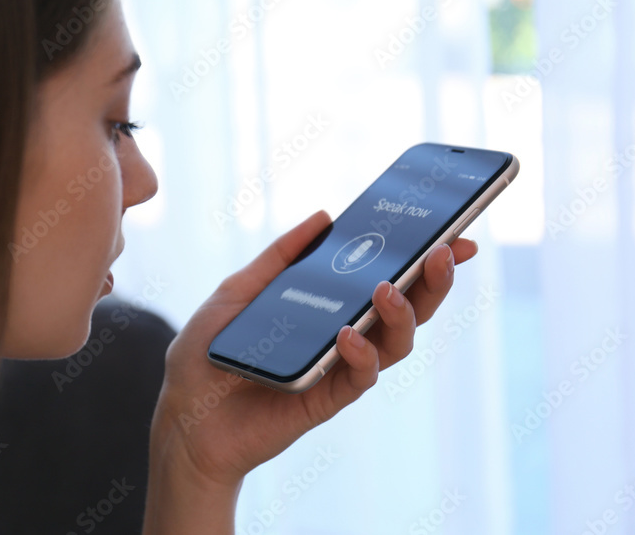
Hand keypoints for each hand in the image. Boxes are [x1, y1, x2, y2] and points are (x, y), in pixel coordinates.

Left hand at [149, 209, 477, 489]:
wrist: (184, 416)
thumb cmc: (207, 353)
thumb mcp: (237, 291)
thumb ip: (279, 258)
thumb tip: (325, 217)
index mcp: (329, 307)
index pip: (387, 278)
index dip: (422, 258)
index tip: (450, 232)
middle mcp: (343, 335)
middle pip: (406, 308)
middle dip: (432, 279)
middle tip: (445, 252)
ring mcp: (338, 368)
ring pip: (396, 344)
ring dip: (401, 314)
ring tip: (385, 289)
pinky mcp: (326, 398)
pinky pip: (359, 378)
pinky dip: (361, 354)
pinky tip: (347, 334)